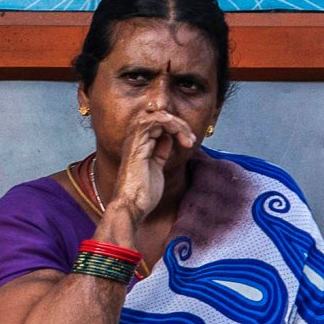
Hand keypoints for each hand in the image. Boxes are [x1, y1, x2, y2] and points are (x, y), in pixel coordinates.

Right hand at [102, 110, 197, 232]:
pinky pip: (153, 121)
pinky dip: (169, 123)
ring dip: (177, 124)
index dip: (176, 128)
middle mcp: (135, 139)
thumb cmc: (142, 194)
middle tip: (191, 139)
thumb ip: (160, 151)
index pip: (158, 124)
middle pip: (158, 117)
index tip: (190, 142)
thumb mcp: (156, 167)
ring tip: (188, 139)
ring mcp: (135, 140)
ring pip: (157, 116)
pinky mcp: (138, 144)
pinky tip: (180, 134)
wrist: (132, 207)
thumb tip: (168, 139)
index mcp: (139, 145)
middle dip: (179, 124)